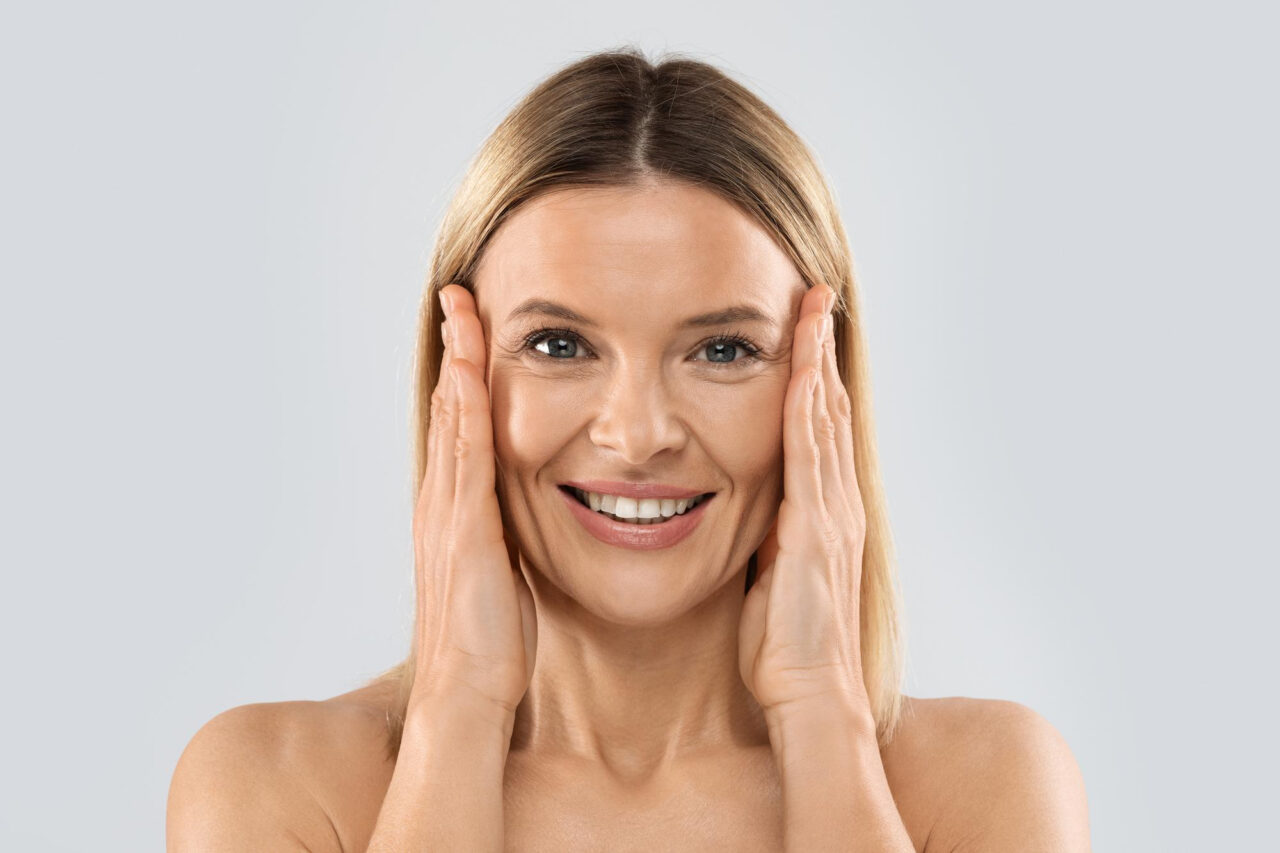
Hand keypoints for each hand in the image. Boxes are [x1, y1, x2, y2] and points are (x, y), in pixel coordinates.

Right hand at [408, 283, 536, 718]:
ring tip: (459, 310)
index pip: (459, 428)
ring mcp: (448, 512)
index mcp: (456, 513)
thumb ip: (508, 542)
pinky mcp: (464, 529)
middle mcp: (444, 503)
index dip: (463, 377)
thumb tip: (529, 523)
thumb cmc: (492, 646)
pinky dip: (463, 406)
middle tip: (457, 297)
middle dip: (454, 350)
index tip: (473, 333)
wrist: (468, 694)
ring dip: (455, 360)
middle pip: (447, 409)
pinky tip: (467, 369)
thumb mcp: (503, 579)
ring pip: (451, 419)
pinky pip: (465, 454)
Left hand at [738, 282, 869, 716]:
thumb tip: (748, 516)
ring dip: (820, 363)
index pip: (817, 431)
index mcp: (820, 517)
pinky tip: (806, 372)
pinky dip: (812, 410)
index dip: (813, 378)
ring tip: (815, 310)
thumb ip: (766, 541)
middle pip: (830, 412)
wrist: (809, 699)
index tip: (803, 332)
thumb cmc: (784, 652)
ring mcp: (831, 516)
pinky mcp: (816, 532)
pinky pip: (812, 457)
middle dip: (822, 352)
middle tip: (817, 296)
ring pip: (827, 422)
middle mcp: (834, 507)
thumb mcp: (770, 581)